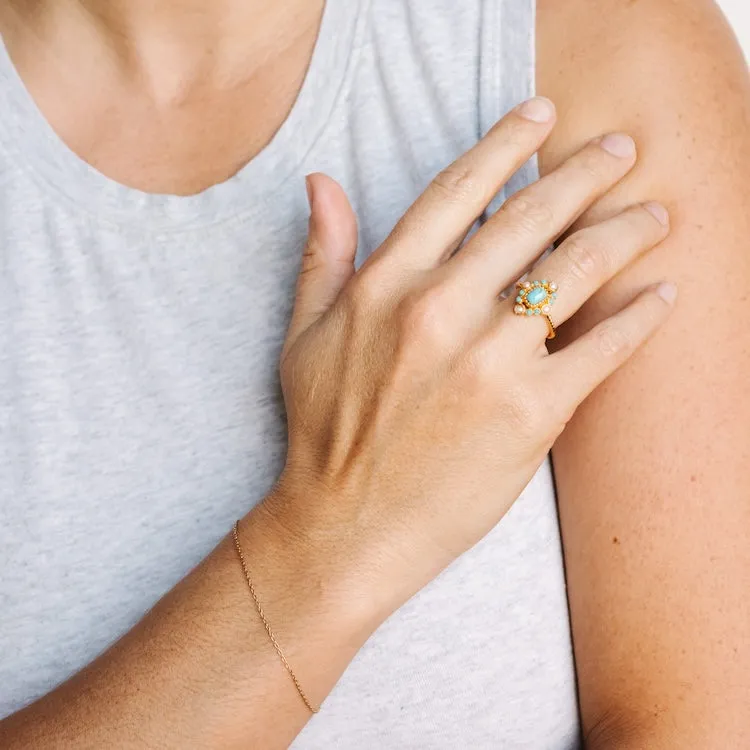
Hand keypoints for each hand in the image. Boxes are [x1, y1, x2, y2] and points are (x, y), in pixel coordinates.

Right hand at [269, 97, 673, 619]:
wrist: (345, 526)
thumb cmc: (323, 433)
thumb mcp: (303, 336)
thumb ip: (323, 254)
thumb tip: (322, 182)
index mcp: (386, 284)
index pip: (458, 191)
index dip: (506, 142)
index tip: (542, 115)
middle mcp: (440, 308)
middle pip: (531, 217)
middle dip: (586, 173)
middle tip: (623, 150)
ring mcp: (488, 360)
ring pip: (575, 271)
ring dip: (625, 234)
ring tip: (654, 217)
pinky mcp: (530, 413)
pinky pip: (600, 348)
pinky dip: (640, 317)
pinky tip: (662, 295)